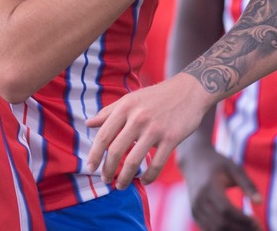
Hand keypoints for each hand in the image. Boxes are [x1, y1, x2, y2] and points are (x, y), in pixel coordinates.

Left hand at [85, 74, 207, 189]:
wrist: (189, 91)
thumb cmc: (156, 96)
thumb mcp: (130, 99)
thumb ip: (109, 112)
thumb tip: (88, 124)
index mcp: (125, 107)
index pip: (104, 135)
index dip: (95, 154)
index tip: (90, 167)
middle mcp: (138, 118)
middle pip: (116, 151)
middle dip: (108, 170)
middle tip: (105, 180)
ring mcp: (155, 129)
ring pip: (134, 161)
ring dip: (125, 178)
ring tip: (121, 185)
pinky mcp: (171, 138)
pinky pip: (157, 164)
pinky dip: (149, 177)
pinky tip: (145, 181)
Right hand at [184, 147, 261, 230]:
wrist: (194, 161)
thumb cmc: (218, 164)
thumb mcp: (234, 168)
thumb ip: (247, 184)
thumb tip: (260, 202)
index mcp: (208, 187)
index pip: (226, 210)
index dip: (242, 219)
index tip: (257, 221)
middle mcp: (199, 200)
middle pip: (220, 223)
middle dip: (241, 229)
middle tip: (257, 228)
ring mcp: (195, 209)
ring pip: (214, 230)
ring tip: (249, 230)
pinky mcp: (194, 214)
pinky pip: (209, 230)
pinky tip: (238, 228)